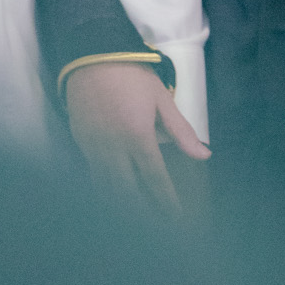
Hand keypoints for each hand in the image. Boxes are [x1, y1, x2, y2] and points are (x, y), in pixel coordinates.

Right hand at [65, 61, 208, 210]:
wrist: (91, 54)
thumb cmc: (132, 74)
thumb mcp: (162, 98)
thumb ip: (181, 131)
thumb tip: (204, 154)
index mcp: (137, 136)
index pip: (154, 178)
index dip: (166, 202)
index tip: (176, 219)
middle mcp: (113, 147)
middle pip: (127, 192)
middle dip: (142, 214)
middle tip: (156, 229)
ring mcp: (93, 146)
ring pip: (105, 188)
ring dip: (121, 206)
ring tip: (136, 221)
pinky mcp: (80, 142)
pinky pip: (92, 174)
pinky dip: (104, 189)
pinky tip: (114, 196)